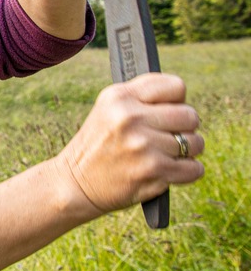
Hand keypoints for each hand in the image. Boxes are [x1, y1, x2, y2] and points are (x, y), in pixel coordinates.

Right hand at [57, 73, 203, 216]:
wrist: (74, 183)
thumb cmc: (98, 145)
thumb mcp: (107, 110)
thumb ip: (142, 98)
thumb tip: (184, 102)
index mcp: (119, 97)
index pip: (175, 87)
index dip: (175, 101)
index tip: (165, 113)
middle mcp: (130, 117)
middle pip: (190, 115)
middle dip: (184, 128)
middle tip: (166, 137)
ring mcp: (143, 145)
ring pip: (196, 143)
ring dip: (186, 152)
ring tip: (164, 155)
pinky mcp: (153, 171)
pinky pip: (195, 168)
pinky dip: (187, 172)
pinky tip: (168, 171)